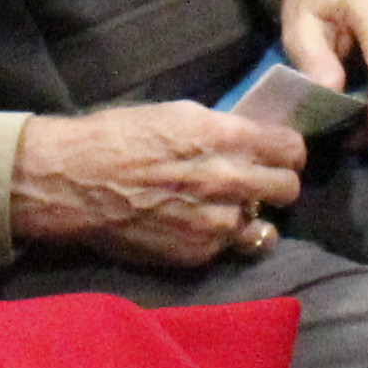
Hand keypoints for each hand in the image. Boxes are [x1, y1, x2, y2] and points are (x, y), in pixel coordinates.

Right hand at [8, 103, 304, 266]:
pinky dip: (222, 238)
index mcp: (226, 138)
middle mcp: (230, 181)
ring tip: (230, 210)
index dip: (287, 150)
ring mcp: (217, 223)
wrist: (75, 182)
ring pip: (265, 226)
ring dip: (251, 217)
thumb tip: (250, 139)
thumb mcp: (177, 114)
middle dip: (277, 183)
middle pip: (289, 189)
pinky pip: (230, 247)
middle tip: (259, 182)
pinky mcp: (199, 253)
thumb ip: (221, 130)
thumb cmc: (118, 136)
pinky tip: (200, 225)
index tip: (278, 153)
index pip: (292, 149)